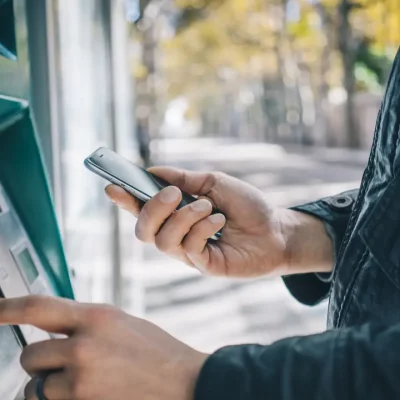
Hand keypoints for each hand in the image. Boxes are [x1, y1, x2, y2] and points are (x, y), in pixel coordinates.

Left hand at [0, 296, 206, 399]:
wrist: (183, 382)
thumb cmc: (155, 351)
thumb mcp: (121, 323)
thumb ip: (86, 324)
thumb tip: (54, 326)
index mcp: (96, 316)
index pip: (38, 306)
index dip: (8, 308)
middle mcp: (83, 345)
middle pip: (31, 355)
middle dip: (40, 363)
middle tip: (62, 365)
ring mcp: (81, 379)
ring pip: (36, 386)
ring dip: (48, 387)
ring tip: (80, 384)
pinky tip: (83, 394)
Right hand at [106, 167, 332, 276]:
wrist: (275, 229)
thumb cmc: (246, 206)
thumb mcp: (214, 183)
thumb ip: (184, 179)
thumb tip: (153, 170)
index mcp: (175, 215)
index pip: (142, 210)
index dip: (125, 200)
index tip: (112, 186)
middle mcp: (177, 235)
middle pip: (143, 231)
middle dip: (153, 209)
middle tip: (173, 194)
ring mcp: (189, 253)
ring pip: (163, 240)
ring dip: (184, 217)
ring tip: (208, 207)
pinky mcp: (203, 265)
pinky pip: (188, 248)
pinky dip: (202, 228)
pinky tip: (220, 221)